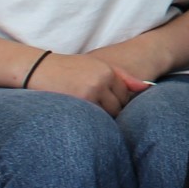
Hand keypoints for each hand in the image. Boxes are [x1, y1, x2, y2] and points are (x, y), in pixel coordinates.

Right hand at [28, 50, 150, 112]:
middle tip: (96, 109)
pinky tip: (82, 116)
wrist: (40, 70)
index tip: (104, 103)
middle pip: (119, 105)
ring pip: (109, 113)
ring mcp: (92, 91)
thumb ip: (123, 77)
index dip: (117, 102)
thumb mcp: (96, 67)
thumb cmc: (69, 70)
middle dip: (112, 110)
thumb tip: (147, 87)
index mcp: (108, 71)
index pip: (125, 94)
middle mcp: (103, 80)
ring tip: (89, 112)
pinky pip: (95, 117)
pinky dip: (92, 120)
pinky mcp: (81, 101)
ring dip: (102, 117)